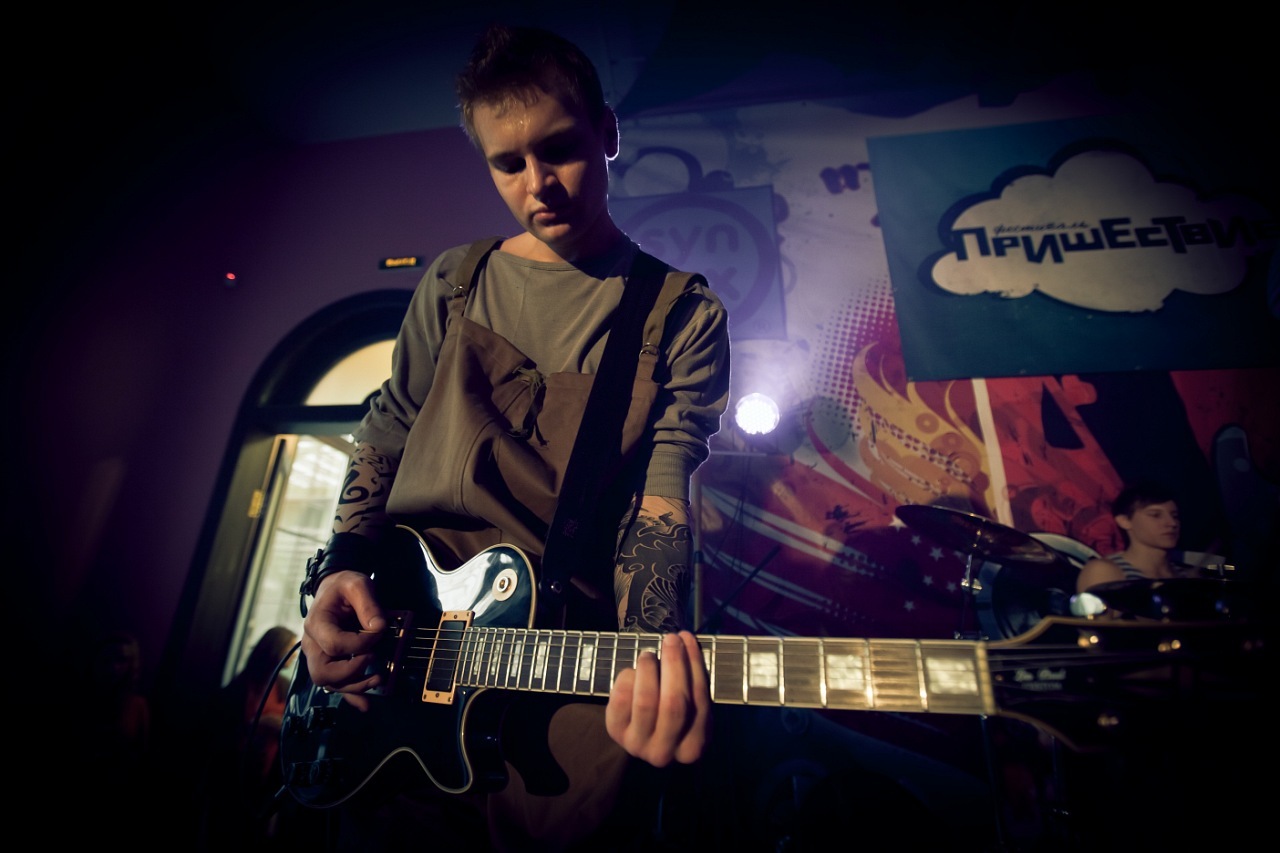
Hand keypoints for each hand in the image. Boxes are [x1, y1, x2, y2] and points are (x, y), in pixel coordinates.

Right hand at [300, 570, 387, 710]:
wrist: (334, 588)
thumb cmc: (344, 586)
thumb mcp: (358, 584)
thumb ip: (368, 603)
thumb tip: (378, 627)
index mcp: (316, 623)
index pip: (334, 644)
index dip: (361, 643)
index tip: (379, 631)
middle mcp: (312, 643)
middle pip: (323, 671)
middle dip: (351, 672)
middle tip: (373, 659)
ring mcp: (317, 655)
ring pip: (328, 683)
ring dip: (354, 686)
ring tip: (379, 679)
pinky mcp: (328, 662)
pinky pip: (334, 685)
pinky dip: (350, 696)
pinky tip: (365, 704)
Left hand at [605, 631, 710, 766]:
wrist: (641, 735)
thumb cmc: (671, 714)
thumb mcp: (689, 706)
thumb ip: (691, 682)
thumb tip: (685, 641)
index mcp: (693, 747)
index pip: (699, 702)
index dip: (694, 665)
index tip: (688, 638)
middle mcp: (665, 752)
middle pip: (674, 703)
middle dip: (674, 665)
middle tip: (671, 639)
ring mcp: (638, 745)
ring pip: (647, 700)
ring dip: (649, 669)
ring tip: (649, 654)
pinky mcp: (615, 732)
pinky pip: (623, 698)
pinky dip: (628, 677)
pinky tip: (633, 671)